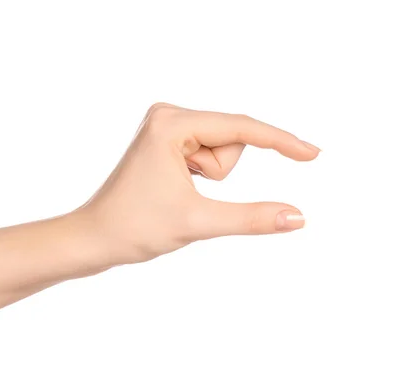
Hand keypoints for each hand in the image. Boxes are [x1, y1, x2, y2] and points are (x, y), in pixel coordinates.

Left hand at [77, 103, 320, 265]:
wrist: (94, 238)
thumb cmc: (134, 227)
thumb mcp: (199, 222)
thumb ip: (252, 218)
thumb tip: (298, 217)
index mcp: (172, 123)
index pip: (242, 129)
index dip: (281, 141)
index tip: (313, 154)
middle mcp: (167, 114)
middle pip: (231, 140)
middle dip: (220, 175)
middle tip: (185, 194)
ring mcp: (165, 126)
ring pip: (221, 150)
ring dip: (210, 179)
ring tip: (175, 193)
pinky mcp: (165, 139)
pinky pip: (207, 155)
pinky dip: (202, 176)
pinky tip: (172, 188)